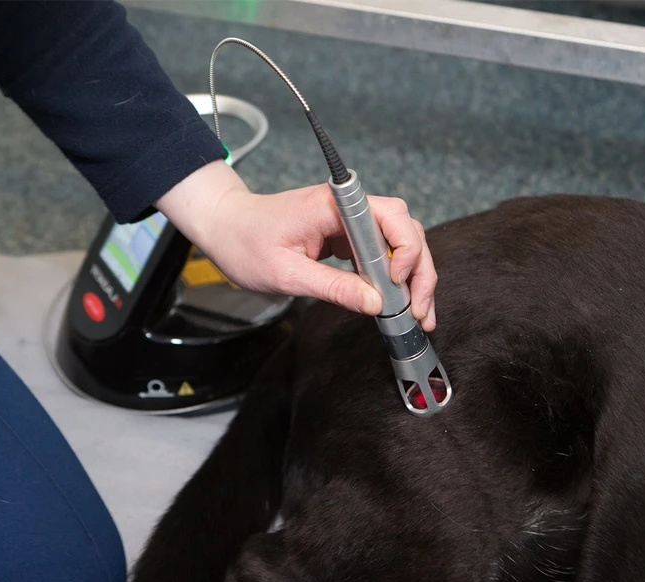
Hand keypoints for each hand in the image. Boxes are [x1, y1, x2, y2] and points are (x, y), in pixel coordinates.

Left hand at [156, 161, 436, 330]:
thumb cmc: (245, 243)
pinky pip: (380, 251)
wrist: (225, 228)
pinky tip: (395, 302)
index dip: (403, 251)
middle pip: (405, 229)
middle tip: (419, 309)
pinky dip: (392, 276)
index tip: (394, 284)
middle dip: (419, 269)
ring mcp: (349, 221)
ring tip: (416, 312)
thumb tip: (374, 304)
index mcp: (333, 206)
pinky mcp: (345, 235)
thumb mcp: (286, 274)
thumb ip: (333, 288)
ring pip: (399, 242)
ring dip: (412, 275)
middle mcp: (348, 208)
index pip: (391, 218)